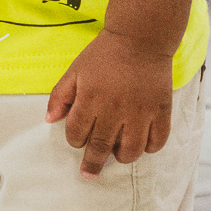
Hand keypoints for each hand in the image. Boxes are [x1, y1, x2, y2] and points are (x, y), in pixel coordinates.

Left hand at [47, 29, 174, 178]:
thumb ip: (60, 95)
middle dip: (92, 163)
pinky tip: (141, 143)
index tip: (78, 139)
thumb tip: (50, 120)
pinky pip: (157, 141)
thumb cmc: (104, 54)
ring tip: (117, 153)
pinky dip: (149, 148)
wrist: (140, 37)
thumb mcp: (75, 71)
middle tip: (89, 174)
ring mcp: (140, 112)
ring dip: (121, 157)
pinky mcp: (161, 110)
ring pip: (131, 151)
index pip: (77, 134)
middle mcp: (115, 109)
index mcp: (90, 99)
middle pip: (100, 147)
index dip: (75, 140)